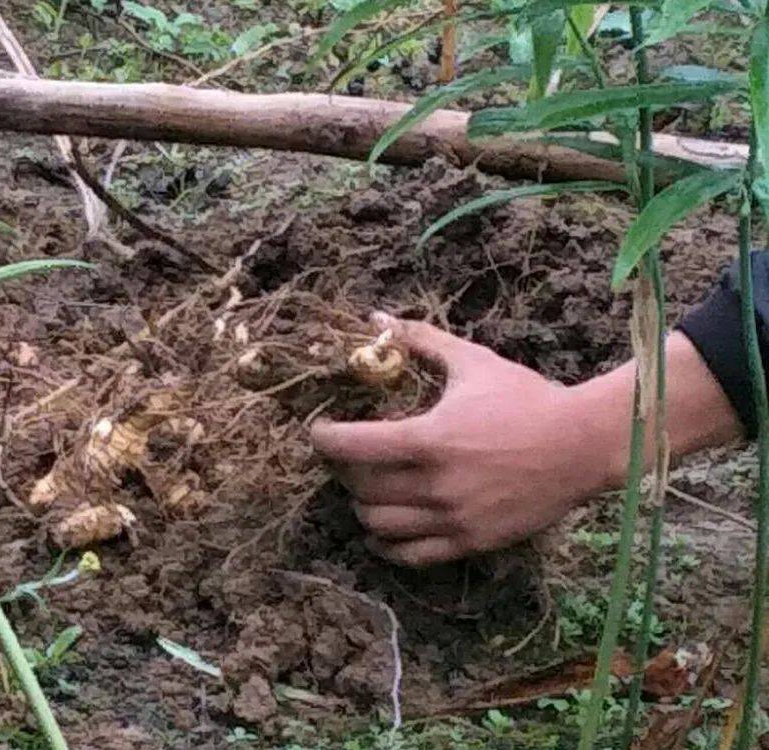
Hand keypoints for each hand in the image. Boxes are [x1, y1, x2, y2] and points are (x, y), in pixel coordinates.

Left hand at [311, 314, 615, 566]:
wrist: (582, 444)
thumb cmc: (526, 398)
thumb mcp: (472, 362)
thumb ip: (421, 340)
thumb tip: (378, 317)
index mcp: (429, 439)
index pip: (351, 446)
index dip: (323, 438)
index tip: (319, 430)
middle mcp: (434, 485)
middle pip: (359, 487)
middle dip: (342, 470)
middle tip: (345, 456)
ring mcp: (451, 518)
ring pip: (378, 524)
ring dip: (361, 505)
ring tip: (364, 489)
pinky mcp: (470, 541)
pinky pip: (411, 556)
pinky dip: (386, 545)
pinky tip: (381, 530)